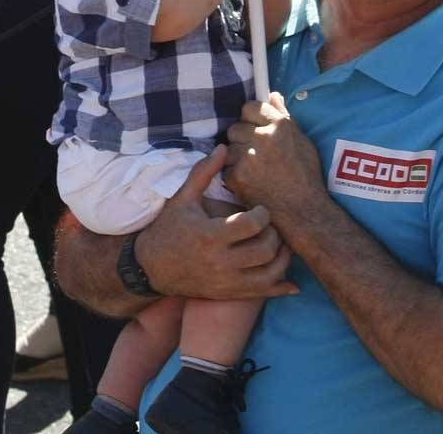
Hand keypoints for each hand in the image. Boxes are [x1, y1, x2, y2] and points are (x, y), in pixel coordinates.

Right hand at [136, 144, 297, 300]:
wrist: (151, 267)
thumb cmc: (168, 228)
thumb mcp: (183, 198)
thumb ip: (203, 172)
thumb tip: (223, 147)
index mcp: (209, 235)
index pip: (250, 226)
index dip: (263, 214)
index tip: (260, 209)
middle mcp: (220, 262)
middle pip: (264, 250)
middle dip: (275, 235)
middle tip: (271, 226)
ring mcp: (226, 282)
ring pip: (269, 275)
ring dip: (282, 259)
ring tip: (280, 244)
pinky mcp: (228, 294)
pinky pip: (262, 294)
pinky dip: (280, 287)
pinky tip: (291, 281)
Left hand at [226, 93, 322, 222]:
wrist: (303, 212)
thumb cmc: (306, 176)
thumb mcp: (302, 141)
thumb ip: (284, 116)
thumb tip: (273, 95)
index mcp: (279, 125)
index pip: (250, 107)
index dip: (251, 118)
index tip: (255, 128)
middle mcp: (262, 137)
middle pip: (235, 128)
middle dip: (242, 139)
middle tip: (254, 153)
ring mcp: (248, 157)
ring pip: (228, 148)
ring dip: (235, 156)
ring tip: (252, 169)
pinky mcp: (236, 176)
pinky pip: (225, 168)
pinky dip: (233, 174)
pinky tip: (248, 182)